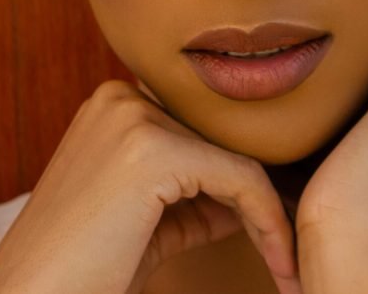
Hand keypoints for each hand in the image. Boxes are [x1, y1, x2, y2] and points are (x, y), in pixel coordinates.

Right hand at [0, 80, 301, 293]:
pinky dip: (268, 221)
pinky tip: (279, 259)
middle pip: (220, 142)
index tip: (274, 226)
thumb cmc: (82, 271)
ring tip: (285, 259)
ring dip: (268, 213)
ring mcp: (134, 118)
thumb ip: (193, 195)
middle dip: (256, 196)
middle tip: (286, 245)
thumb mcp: (147, 221)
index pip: (201, 133)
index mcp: (114, 103)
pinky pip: (240, 180)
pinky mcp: (153, 151)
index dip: (237, 181)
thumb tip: (254, 192)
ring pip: (237, 158)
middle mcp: (122, 96)